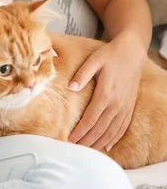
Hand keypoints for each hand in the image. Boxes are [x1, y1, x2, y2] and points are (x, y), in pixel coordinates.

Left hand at [67, 32, 146, 151]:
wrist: (133, 53)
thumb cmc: (111, 55)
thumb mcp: (94, 60)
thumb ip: (82, 75)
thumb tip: (71, 87)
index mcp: (106, 94)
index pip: (90, 119)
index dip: (80, 131)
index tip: (70, 139)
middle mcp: (116, 104)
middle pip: (100, 129)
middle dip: (87, 141)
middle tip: (74, 149)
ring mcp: (124, 107)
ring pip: (111, 132)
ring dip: (98, 143)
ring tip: (87, 150)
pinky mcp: (130, 107)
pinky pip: (122, 128)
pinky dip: (114, 139)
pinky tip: (107, 146)